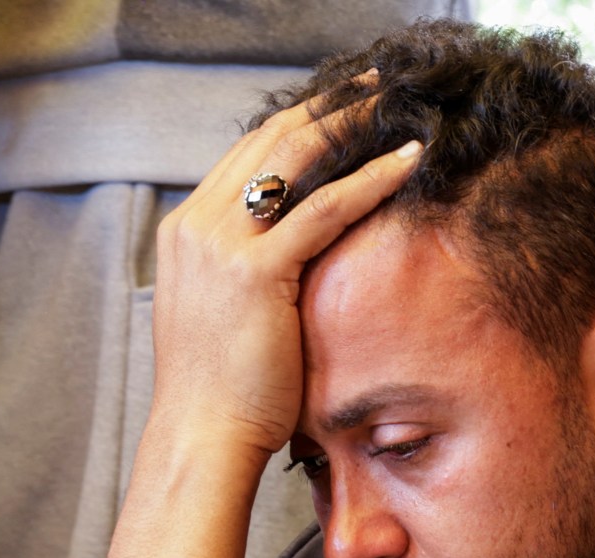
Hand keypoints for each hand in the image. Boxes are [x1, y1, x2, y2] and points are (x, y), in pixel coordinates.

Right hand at [101, 84, 420, 557]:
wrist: (203, 437)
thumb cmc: (225, 393)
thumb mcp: (227, 317)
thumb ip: (250, 277)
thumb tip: (292, 266)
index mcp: (186, 232)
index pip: (246, 157)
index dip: (298, 125)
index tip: (342, 108)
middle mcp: (196, 226)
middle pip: (268, 142)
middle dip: (326, 107)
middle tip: (375, 85)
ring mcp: (219, 245)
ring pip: (294, 159)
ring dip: (350, 124)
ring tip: (395, 104)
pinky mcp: (254, 272)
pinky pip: (322, 210)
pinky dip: (369, 180)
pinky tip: (407, 161)